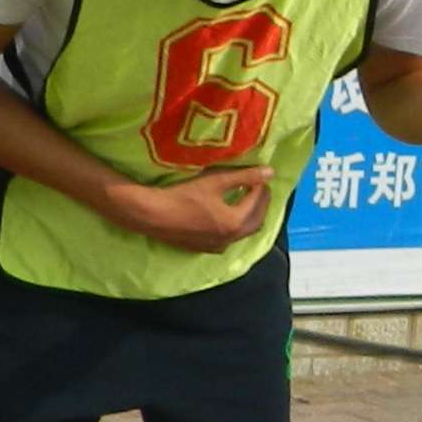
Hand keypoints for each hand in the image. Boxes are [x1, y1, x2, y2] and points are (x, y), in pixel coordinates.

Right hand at [108, 172, 270, 250]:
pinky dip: (233, 226)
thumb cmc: (183, 195)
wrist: (152, 215)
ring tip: (246, 200)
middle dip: (260, 205)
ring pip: (242, 232)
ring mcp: (216, 246)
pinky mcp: (203, 248)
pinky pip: (227, 238)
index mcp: (236, 222)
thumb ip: (244, 177)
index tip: (262, 177)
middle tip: (259, 189)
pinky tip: (227, 216)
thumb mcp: (216, 181)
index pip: (258, 203)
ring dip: (248, 217)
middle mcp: (229, 239)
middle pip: (255, 222)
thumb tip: (270, 172)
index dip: (262, 188)